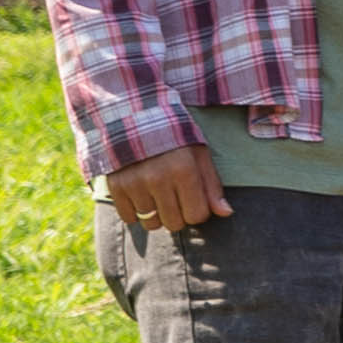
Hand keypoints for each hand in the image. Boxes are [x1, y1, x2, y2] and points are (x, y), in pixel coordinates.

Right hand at [101, 143, 227, 233]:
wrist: (135, 119)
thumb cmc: (174, 138)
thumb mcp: (199, 154)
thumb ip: (212, 185)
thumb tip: (226, 213)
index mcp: (184, 170)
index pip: (197, 215)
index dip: (198, 211)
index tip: (193, 200)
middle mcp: (158, 179)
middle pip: (174, 223)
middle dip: (179, 215)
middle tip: (175, 198)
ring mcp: (134, 184)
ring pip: (151, 223)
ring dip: (156, 215)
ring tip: (157, 196)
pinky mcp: (115, 187)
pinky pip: (129, 218)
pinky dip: (135, 213)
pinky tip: (140, 196)